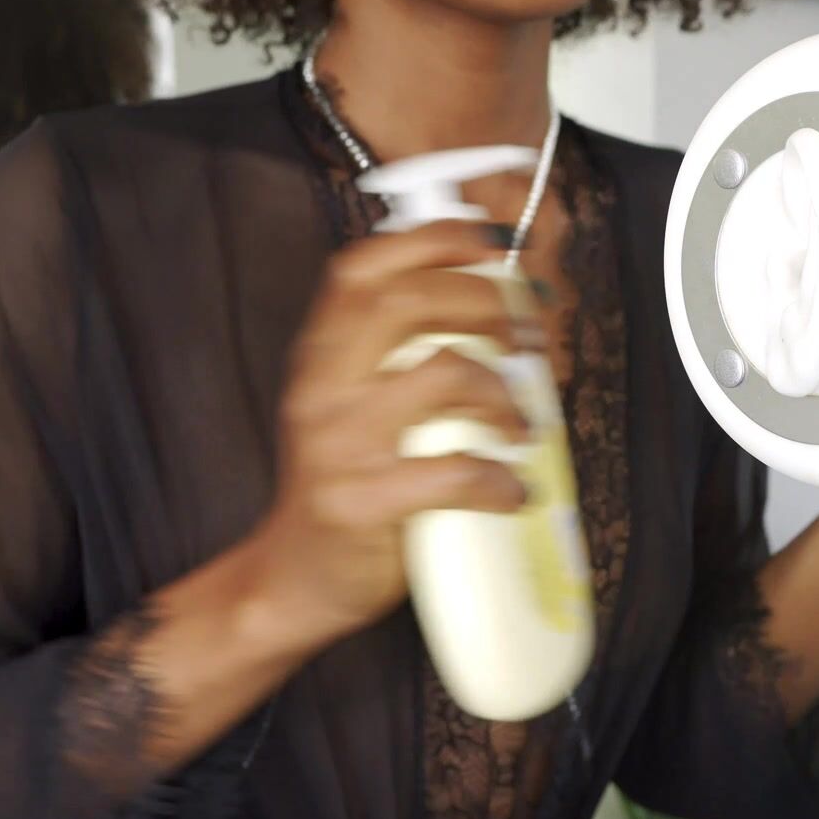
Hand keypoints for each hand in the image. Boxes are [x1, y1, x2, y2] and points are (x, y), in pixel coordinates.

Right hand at [245, 221, 532, 648]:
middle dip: (484, 303)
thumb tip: (489, 307)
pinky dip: (499, 479)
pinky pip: (452, 473)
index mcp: (319, 356)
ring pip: (442, 376)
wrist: (292, 578)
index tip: (488, 247)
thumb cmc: (341, 486)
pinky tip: (512, 490)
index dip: (430, 241)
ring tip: (523, 426)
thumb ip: (390, 355)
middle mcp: (321, 388)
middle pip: (406, 303)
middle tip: (525, 336)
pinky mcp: (363, 503)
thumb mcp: (347, 404)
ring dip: (503, 392)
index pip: (362, 268)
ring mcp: (339, 445)